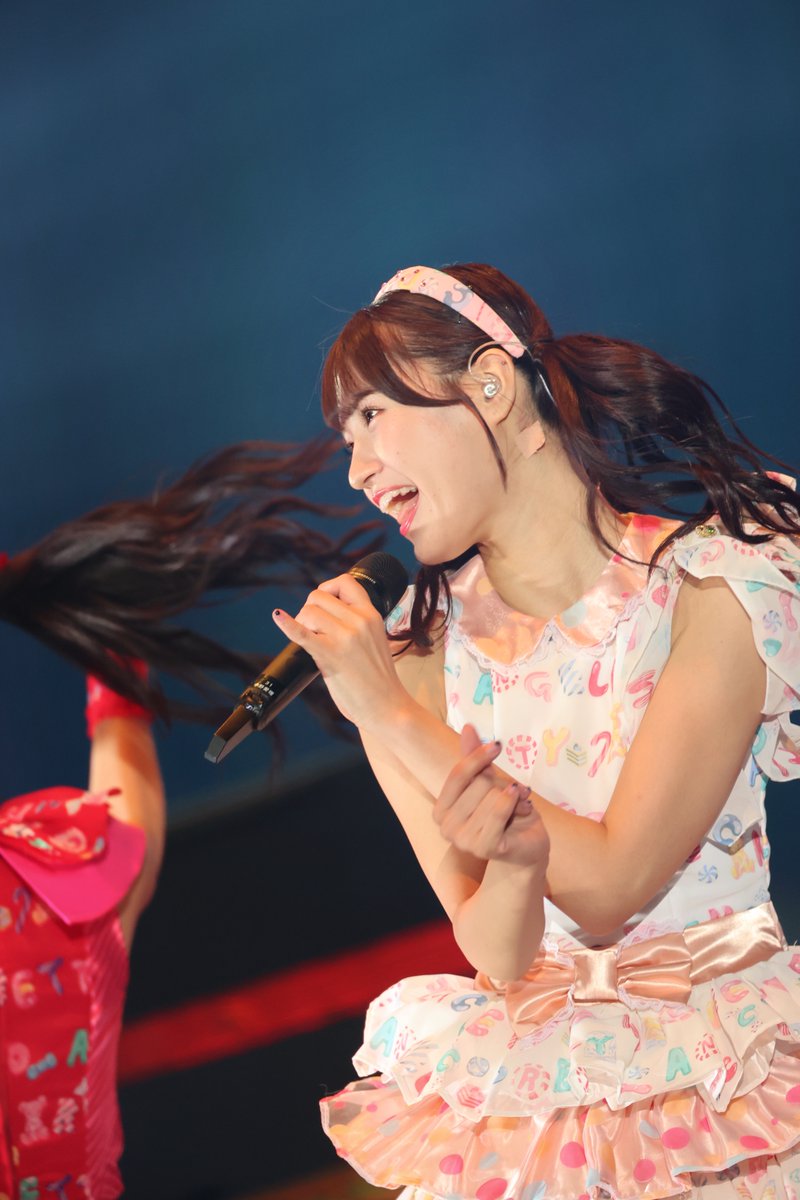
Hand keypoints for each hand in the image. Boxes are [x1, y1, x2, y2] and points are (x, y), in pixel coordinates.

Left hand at [272, 573, 406, 729]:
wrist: (387, 706)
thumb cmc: (379, 679)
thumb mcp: (375, 640)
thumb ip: (356, 624)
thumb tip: (325, 615)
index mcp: (371, 615)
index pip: (345, 582)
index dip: (327, 588)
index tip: (322, 604)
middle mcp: (359, 620)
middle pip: (319, 596)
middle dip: (309, 610)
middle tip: (313, 630)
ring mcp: (345, 636)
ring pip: (309, 611)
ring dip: (303, 623)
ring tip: (311, 640)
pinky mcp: (330, 654)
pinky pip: (302, 633)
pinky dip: (287, 624)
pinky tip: (278, 616)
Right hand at [434, 724, 549, 868]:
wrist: (525, 846)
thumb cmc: (504, 814)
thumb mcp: (488, 783)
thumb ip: (474, 759)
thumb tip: (469, 728)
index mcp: (441, 809)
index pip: (458, 773)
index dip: (478, 756)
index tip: (497, 746)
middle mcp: (446, 827)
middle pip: (479, 783)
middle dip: (502, 783)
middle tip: (514, 792)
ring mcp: (463, 840)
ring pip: (492, 796)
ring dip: (514, 797)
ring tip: (520, 805)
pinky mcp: (483, 848)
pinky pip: (499, 811)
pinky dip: (514, 802)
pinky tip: (523, 804)